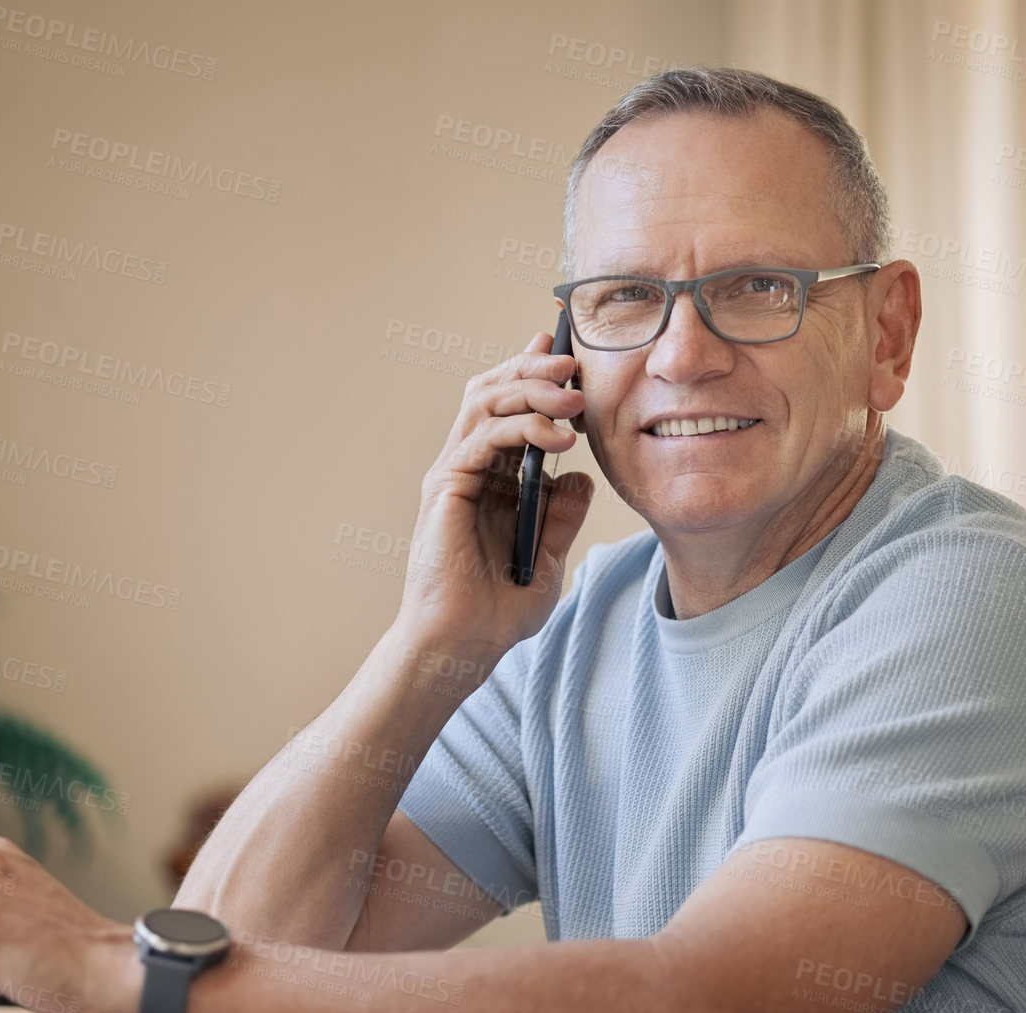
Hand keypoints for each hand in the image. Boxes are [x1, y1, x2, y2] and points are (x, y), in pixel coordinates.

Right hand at [396, 330, 596, 657]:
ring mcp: (453, 474)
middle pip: (492, 391)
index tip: (566, 353)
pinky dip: (520, 428)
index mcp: (490, 477)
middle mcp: (467, 467)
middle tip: (576, 365)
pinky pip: (481, 439)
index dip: (532, 374)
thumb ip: (562, 515)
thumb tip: (580, 477)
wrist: (462, 644)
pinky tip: (556, 441)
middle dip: (535, 370)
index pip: (507, 408)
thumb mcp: (549, 557)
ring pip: (484, 403)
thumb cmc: (496, 609)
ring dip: (531, 391)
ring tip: (573, 399)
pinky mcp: (445, 488)